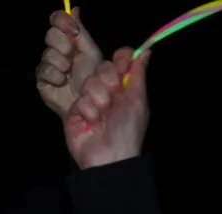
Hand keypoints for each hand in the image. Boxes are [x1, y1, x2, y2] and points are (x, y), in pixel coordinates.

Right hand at [35, 10, 104, 117]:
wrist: (95, 116)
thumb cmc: (102, 89)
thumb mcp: (96, 56)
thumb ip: (85, 34)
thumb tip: (76, 9)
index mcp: (74, 43)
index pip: (59, 20)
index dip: (63, 21)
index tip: (74, 32)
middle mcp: (61, 53)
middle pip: (50, 34)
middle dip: (64, 45)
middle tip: (72, 58)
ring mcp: (51, 68)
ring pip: (48, 53)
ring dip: (62, 64)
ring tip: (70, 76)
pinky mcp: (43, 83)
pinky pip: (43, 71)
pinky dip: (56, 77)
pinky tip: (62, 84)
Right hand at [63, 48, 149, 170]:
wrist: (109, 156)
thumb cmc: (128, 130)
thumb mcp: (138, 99)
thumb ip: (138, 74)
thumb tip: (146, 50)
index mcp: (124, 86)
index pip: (120, 59)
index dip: (121, 58)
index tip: (123, 61)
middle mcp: (107, 90)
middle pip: (104, 66)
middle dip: (110, 82)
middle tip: (114, 100)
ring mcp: (90, 99)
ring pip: (90, 81)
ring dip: (100, 99)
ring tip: (102, 116)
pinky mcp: (75, 111)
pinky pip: (80, 99)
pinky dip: (89, 112)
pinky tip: (91, 124)